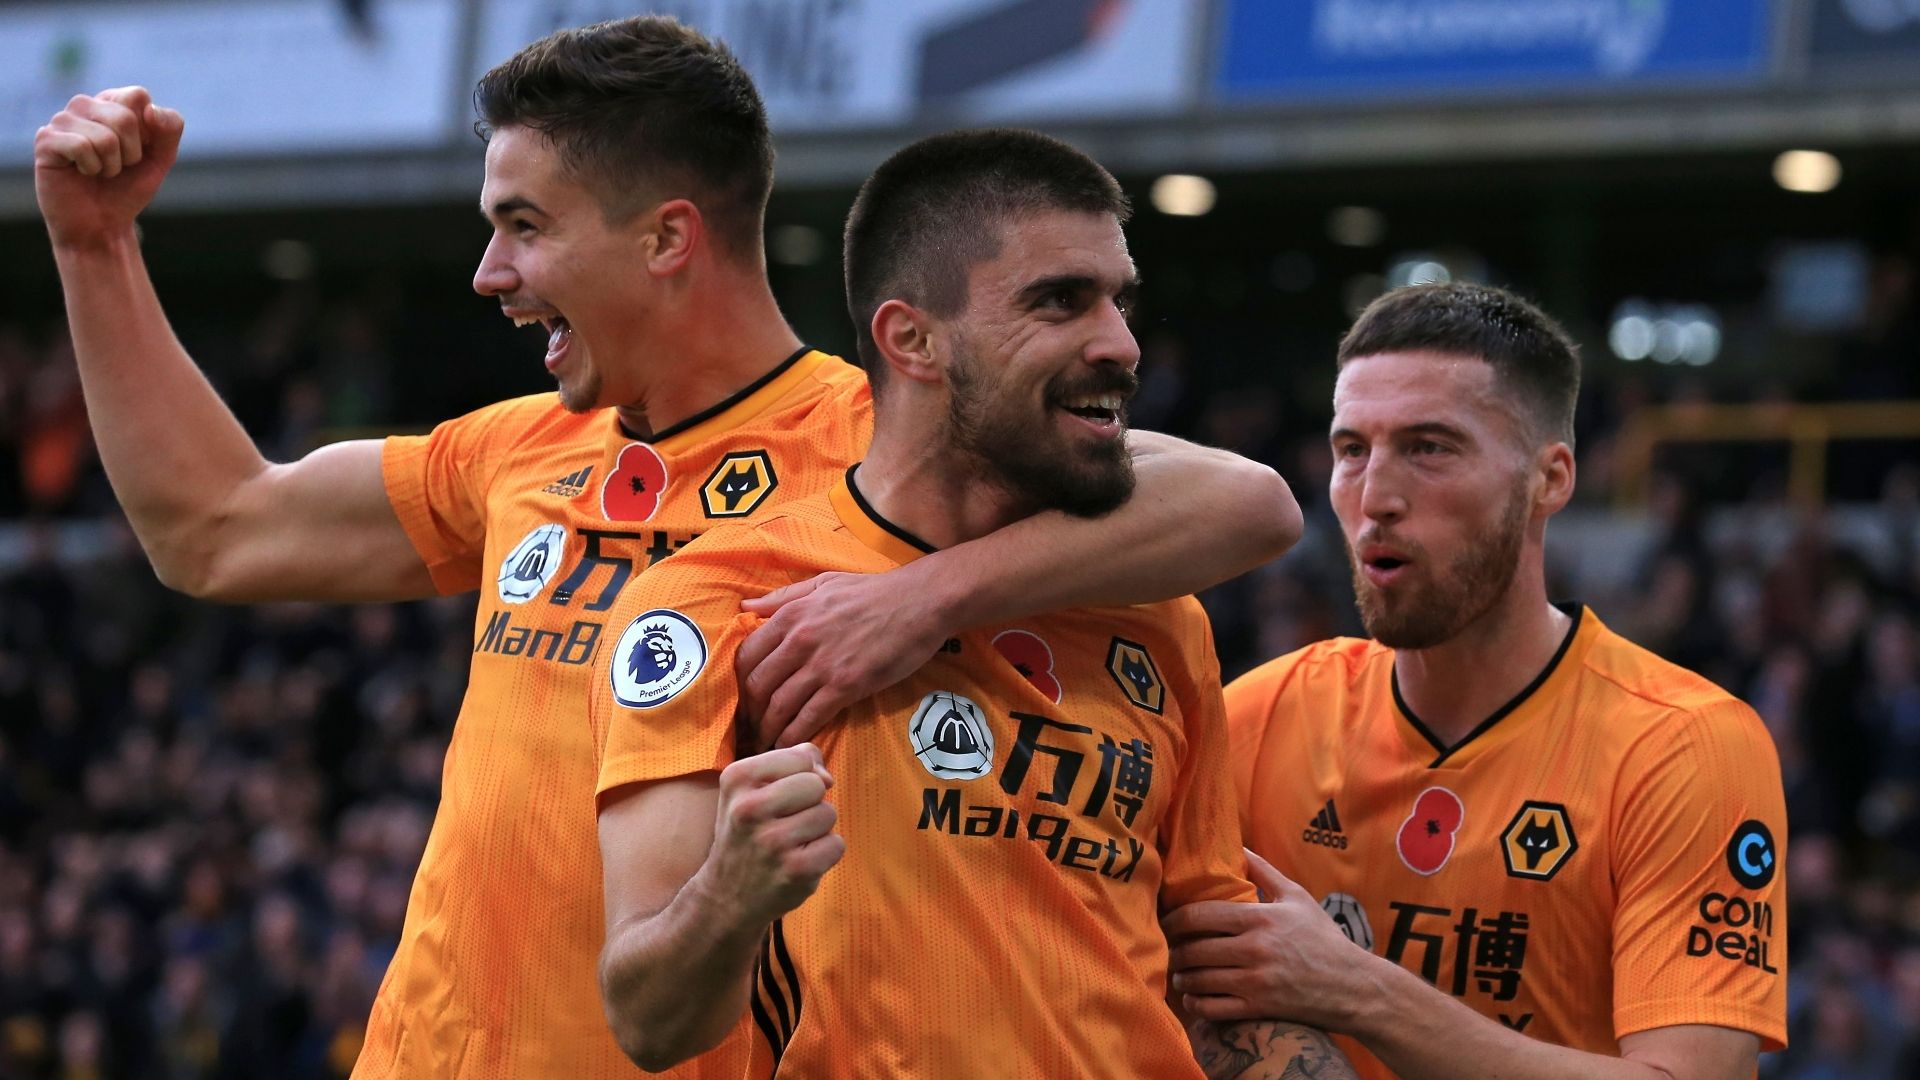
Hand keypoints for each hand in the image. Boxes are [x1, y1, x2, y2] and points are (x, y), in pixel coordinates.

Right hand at [34, 87, 184, 248]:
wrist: (102, 225)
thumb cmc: (128, 189)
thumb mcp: (161, 158)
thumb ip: (169, 128)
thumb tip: (150, 108)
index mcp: (110, 103)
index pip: (137, 96)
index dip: (147, 132)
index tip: (138, 151)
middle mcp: (84, 105)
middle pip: (125, 117)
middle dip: (131, 153)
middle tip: (118, 167)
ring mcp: (61, 120)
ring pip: (105, 137)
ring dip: (110, 165)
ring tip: (99, 172)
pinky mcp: (45, 140)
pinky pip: (81, 146)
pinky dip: (91, 168)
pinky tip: (81, 172)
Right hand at [700, 744, 844, 927]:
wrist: (726, 895)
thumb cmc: (747, 832)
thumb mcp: (752, 787)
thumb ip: (794, 762)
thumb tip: (827, 777)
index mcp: (736, 778)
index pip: (801, 757)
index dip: (799, 776)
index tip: (777, 798)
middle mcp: (750, 808)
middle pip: (816, 784)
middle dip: (810, 802)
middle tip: (784, 823)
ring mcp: (773, 841)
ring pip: (828, 813)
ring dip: (817, 829)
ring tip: (790, 843)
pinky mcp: (795, 870)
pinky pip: (836, 844)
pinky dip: (825, 854)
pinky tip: (799, 861)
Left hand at [737, 567, 949, 750]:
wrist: (920, 602)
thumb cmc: (874, 591)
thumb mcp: (823, 583)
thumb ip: (783, 597)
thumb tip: (746, 609)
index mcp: (791, 615)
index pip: (747, 654)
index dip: (739, 681)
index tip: (743, 696)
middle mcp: (800, 641)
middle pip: (757, 685)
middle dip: (749, 712)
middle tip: (750, 727)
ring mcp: (822, 665)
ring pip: (779, 706)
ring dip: (767, 729)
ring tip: (765, 744)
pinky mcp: (846, 686)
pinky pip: (809, 717)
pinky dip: (792, 736)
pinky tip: (787, 746)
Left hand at [1164, 849, 1373, 1032]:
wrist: (1353, 986)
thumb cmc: (1323, 939)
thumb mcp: (1297, 898)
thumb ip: (1265, 872)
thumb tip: (1238, 847)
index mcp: (1260, 918)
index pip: (1200, 916)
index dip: (1174, 919)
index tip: (1165, 920)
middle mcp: (1254, 949)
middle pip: (1194, 949)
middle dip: (1174, 950)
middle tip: (1168, 948)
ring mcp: (1255, 981)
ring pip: (1199, 979)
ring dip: (1182, 977)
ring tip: (1178, 972)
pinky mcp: (1259, 1008)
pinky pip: (1213, 1008)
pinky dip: (1197, 1004)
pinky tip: (1193, 997)